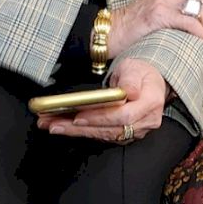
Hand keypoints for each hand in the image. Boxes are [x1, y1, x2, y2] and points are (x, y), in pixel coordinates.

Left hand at [36, 57, 168, 143]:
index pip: (123, 116)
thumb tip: (128, 92)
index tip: (79, 117)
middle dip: (80, 128)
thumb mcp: (134, 68)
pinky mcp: (125, 135)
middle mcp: (145, 122)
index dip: (100, 117)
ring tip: (52, 125)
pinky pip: (102, 136)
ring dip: (76, 132)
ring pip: (103, 135)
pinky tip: (64, 128)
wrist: (148, 81)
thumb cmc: (140, 73)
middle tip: (55, 124)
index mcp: (150, 104)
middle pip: (110, 130)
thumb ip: (130, 79)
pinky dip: (82, 132)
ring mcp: (135, 131)